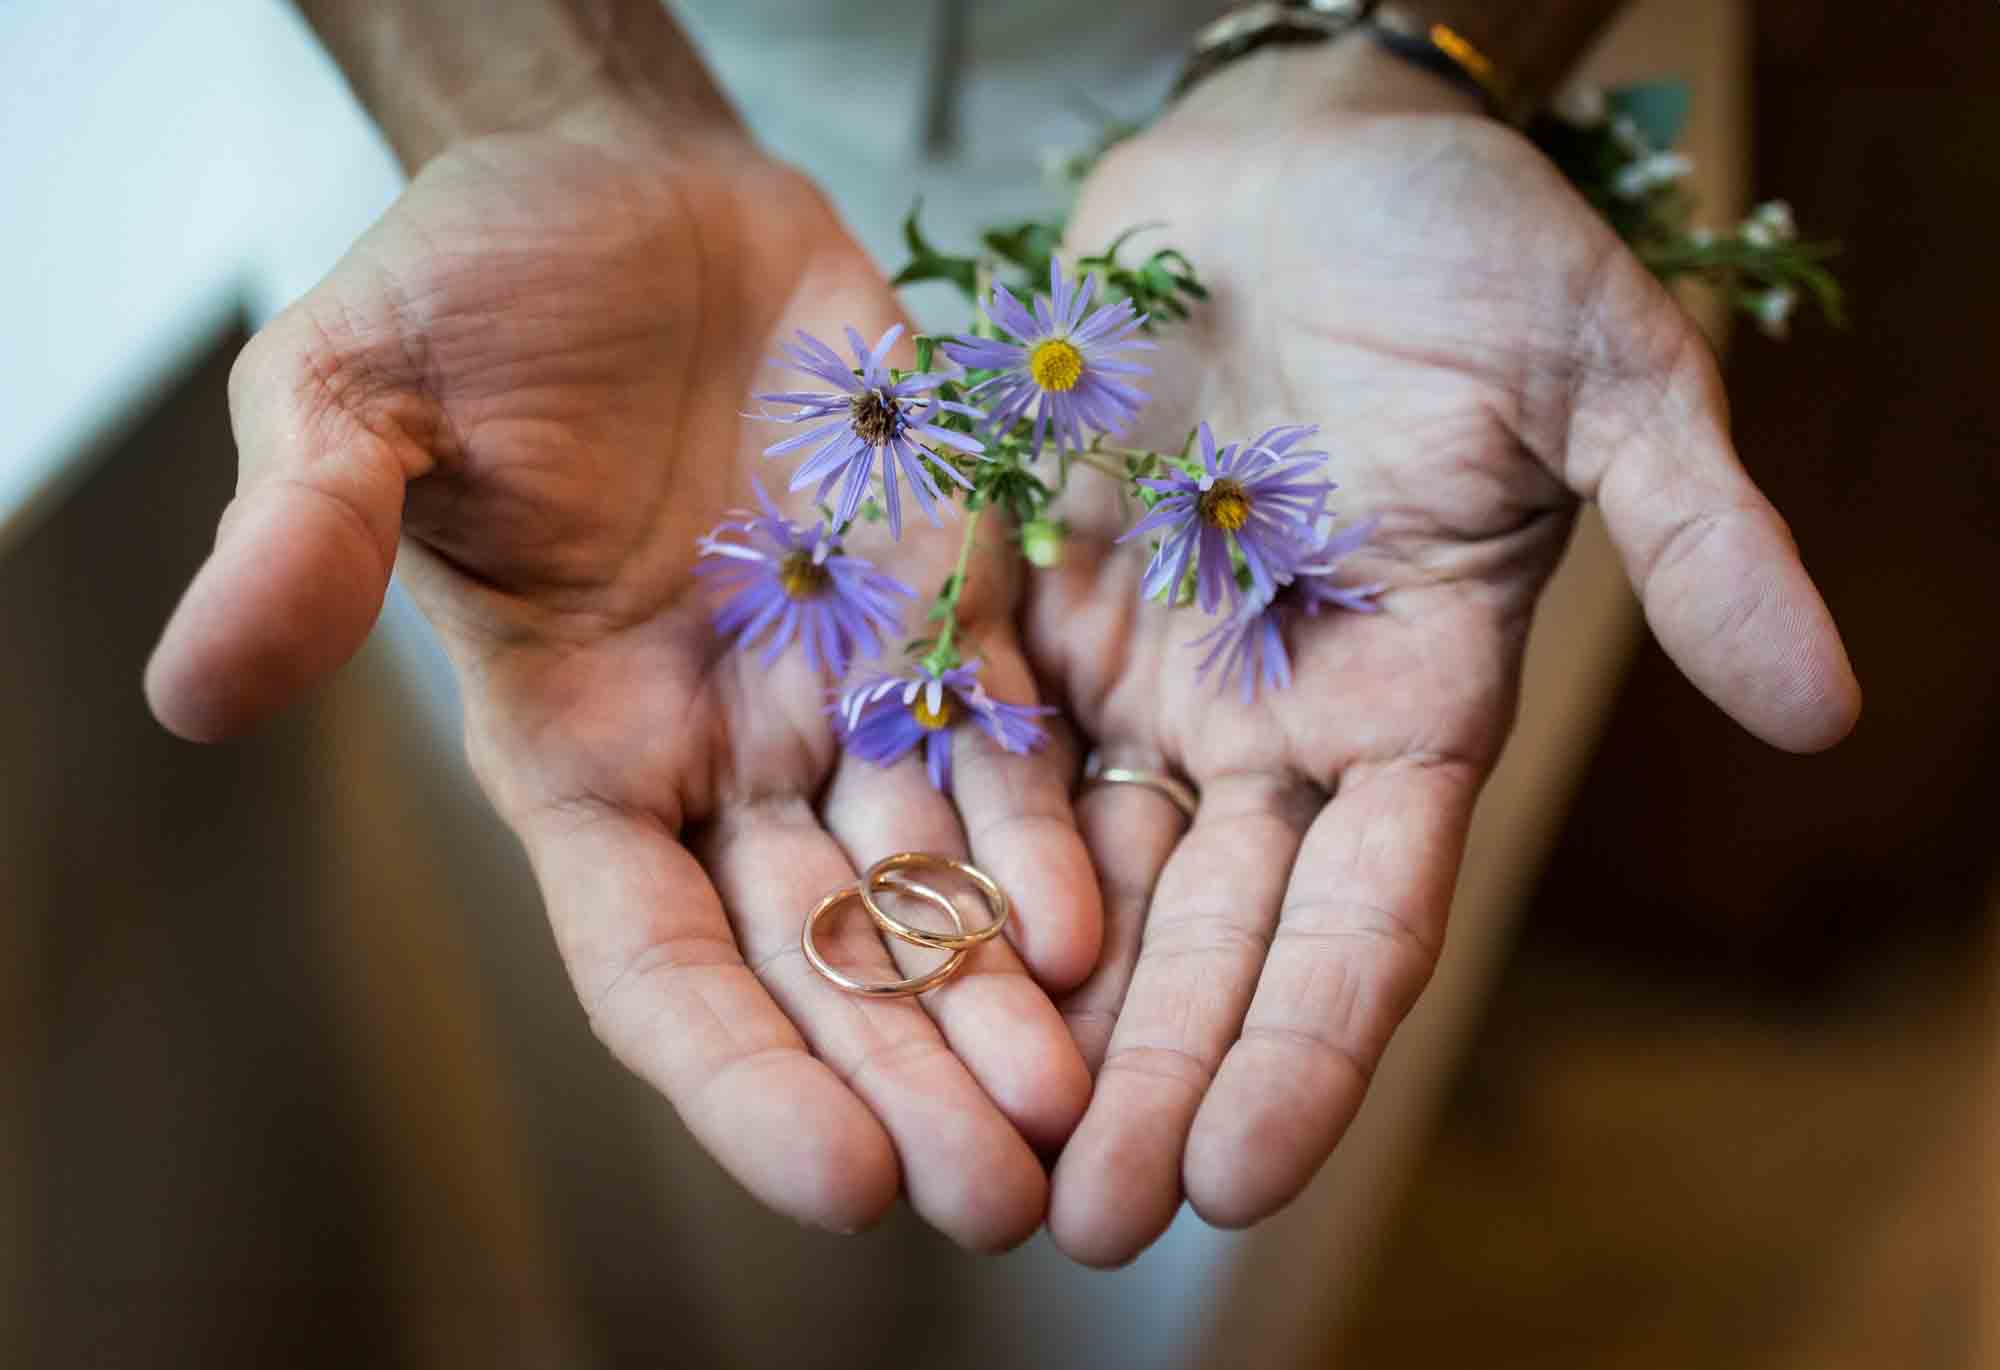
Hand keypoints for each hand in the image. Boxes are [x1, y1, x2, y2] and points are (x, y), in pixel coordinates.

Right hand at [144, 110, 1101, 1249]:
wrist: (633, 191)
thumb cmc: (472, 288)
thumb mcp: (356, 394)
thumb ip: (309, 540)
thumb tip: (192, 688)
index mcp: (575, 754)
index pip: (652, 959)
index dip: (738, 1076)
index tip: (839, 1183)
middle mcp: (720, 751)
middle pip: (817, 958)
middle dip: (905, 1077)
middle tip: (1002, 1196)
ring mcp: (841, 685)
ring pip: (928, 879)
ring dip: (1000, 994)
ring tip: (1079, 1107)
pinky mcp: (941, 603)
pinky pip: (1002, 739)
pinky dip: (1050, 831)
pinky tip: (1102, 922)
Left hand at [1027, 43, 1858, 1263]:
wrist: (1305, 147)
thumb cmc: (1469, 244)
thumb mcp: (1604, 376)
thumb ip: (1696, 536)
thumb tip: (1832, 706)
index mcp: (1413, 706)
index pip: (1368, 918)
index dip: (1309, 1049)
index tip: (1239, 1183)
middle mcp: (1274, 720)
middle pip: (1208, 931)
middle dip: (1148, 1075)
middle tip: (1077, 1225)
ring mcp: (1151, 667)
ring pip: (1084, 864)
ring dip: (1028, 999)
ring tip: (963, 1131)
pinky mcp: (1043, 599)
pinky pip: (978, 734)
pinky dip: (939, 832)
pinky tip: (879, 941)